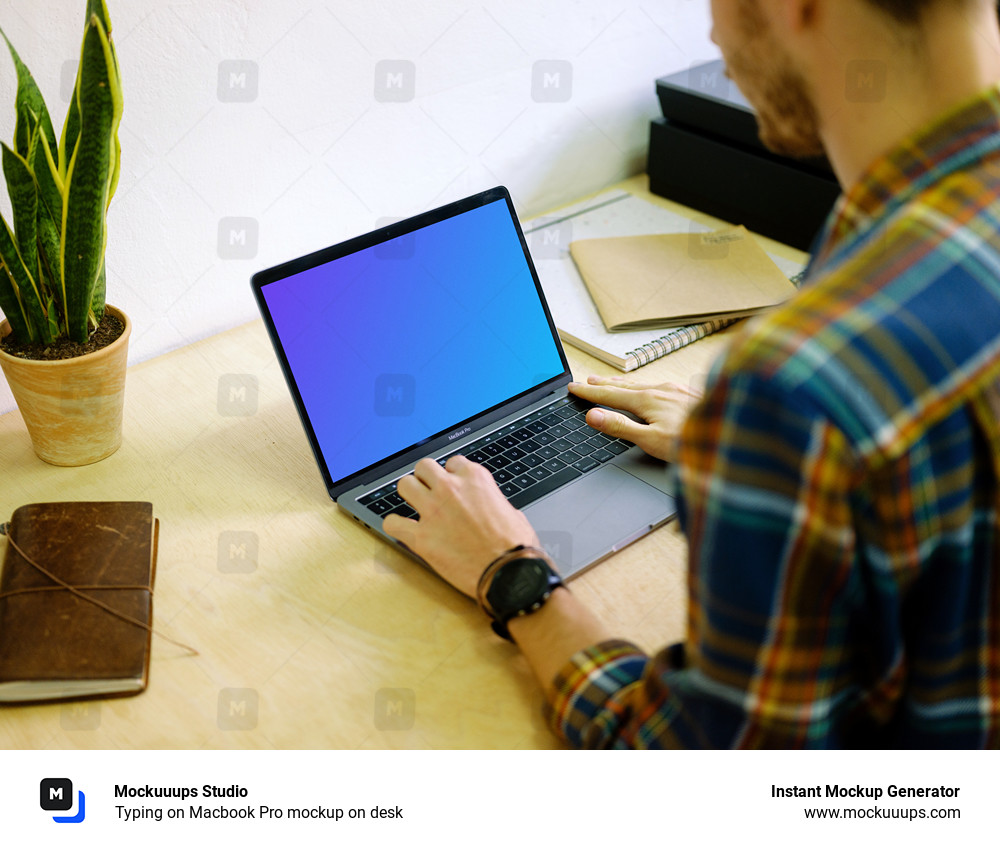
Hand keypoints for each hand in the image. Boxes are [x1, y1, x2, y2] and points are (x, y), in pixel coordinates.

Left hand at [382, 456, 539, 597]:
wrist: (509, 574)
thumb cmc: (516, 547)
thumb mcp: (511, 511)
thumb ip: (492, 502)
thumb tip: (488, 507)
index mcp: (475, 479)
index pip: (453, 463)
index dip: (452, 476)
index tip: (453, 487)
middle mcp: (451, 489)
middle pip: (424, 467)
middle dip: (426, 479)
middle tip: (429, 492)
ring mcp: (433, 511)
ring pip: (404, 486)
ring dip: (409, 495)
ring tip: (415, 506)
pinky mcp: (421, 538)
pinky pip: (392, 523)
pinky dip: (395, 525)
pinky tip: (402, 530)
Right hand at [569, 375, 702, 462]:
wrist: (729, 436)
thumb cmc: (691, 444)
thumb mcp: (650, 440)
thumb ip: (620, 426)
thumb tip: (592, 415)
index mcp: (648, 400)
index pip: (609, 395)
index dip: (589, 393)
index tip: (573, 388)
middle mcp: (662, 390)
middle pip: (624, 386)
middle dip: (604, 384)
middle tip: (587, 381)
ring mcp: (677, 390)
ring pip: (643, 384)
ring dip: (623, 384)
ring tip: (612, 382)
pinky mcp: (690, 394)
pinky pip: (660, 386)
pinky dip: (645, 386)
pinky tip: (651, 389)